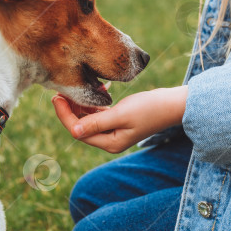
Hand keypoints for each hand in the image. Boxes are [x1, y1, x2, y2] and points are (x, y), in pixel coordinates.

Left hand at [52, 86, 187, 153]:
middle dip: (70, 109)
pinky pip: (99, 114)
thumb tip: (73, 132)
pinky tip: (95, 89)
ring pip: (88, 119)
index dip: (65, 115)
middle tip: (60, 90)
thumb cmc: (149, 108)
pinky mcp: (118, 121)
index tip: (57, 97)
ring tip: (74, 87)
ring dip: (81, 104)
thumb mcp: (121, 114)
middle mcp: (109, 140)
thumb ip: (97, 122)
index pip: (78, 131)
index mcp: (109, 143)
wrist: (173, 104)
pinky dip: (94, 103)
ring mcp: (114, 131)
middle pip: (80, 126)